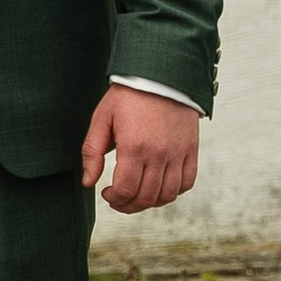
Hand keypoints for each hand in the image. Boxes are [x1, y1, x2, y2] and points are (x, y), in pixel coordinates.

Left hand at [81, 84, 199, 213]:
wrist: (161, 74)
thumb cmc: (129, 95)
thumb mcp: (102, 119)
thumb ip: (92, 152)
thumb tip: (89, 182)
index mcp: (134, 146)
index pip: (126, 190)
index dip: (114, 199)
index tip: (107, 193)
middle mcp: (159, 153)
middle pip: (146, 197)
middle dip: (128, 205)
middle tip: (119, 200)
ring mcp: (178, 153)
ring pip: (168, 195)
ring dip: (150, 202)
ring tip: (137, 195)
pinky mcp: (191, 149)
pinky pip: (187, 182)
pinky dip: (174, 192)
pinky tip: (159, 186)